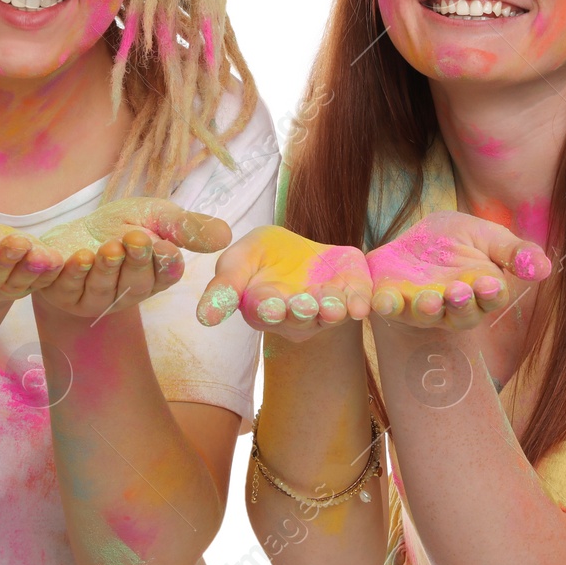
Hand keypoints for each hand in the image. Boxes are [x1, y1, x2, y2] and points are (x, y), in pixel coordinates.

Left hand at [35, 198, 230, 318]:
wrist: (75, 231)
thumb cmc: (120, 224)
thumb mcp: (156, 216)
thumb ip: (186, 226)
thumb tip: (225, 236)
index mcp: (155, 277)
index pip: (166, 275)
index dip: (165, 264)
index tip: (165, 247)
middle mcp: (128, 293)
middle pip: (136, 284)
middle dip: (136, 261)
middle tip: (135, 238)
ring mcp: (96, 298)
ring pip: (103, 289)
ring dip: (106, 268)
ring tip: (109, 247)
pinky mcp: (65, 294)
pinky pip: (68, 288)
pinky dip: (71, 272)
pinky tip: (74, 256)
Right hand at [195, 225, 372, 339]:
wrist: (299, 246)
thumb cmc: (262, 256)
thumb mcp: (239, 260)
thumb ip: (224, 286)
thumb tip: (203, 318)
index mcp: (266, 310)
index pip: (266, 313)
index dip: (269, 309)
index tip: (270, 304)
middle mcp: (297, 317)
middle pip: (300, 318)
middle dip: (302, 311)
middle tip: (302, 304)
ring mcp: (326, 309)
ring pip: (329, 315)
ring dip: (331, 310)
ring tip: (332, 305)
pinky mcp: (352, 294)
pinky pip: (357, 303)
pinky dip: (360, 303)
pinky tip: (362, 304)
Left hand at [365, 211, 551, 330]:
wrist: (414, 239)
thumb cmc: (458, 240)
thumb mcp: (487, 237)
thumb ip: (514, 252)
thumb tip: (545, 268)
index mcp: (481, 291)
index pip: (491, 298)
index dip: (490, 293)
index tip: (489, 283)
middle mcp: (452, 307)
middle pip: (461, 315)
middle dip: (459, 305)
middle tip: (458, 291)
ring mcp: (420, 308)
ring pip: (426, 316)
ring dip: (427, 310)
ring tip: (428, 298)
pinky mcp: (392, 301)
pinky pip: (388, 308)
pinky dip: (385, 306)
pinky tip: (382, 300)